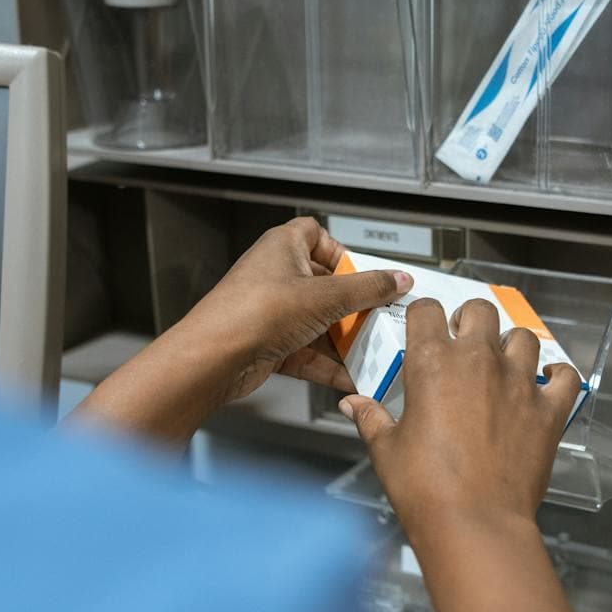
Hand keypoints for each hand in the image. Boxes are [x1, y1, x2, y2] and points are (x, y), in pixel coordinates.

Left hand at [173, 217, 410, 403]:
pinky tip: (350, 376)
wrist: (214, 358)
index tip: (365, 273)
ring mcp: (272, 311)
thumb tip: (397, 279)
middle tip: (377, 317)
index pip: (316, 235)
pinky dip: (328, 365)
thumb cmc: (254, 312)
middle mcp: (276, 276)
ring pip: (318, 322)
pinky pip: (307, 352)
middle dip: (352, 306)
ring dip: (343, 340)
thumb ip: (368, 288)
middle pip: (325, 285)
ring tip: (370, 352)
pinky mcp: (270, 343)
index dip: (342, 252)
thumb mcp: (325, 297)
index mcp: (283, 247)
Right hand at [340, 296, 579, 550]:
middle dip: (470, 319)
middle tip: (463, 342)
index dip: (424, 315)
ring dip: (511, 345)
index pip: (427, 310)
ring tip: (503, 364)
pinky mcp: (549, 409)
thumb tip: (352, 404)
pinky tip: (546, 383)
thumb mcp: (386, 450)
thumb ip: (371, 418)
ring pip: (524, 337)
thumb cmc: (423, 485)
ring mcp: (519, 382)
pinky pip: (565, 376)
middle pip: (480, 311)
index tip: (424, 329)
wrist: (475, 521)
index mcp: (433, 362)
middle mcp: (479, 360)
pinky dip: (557, 375)